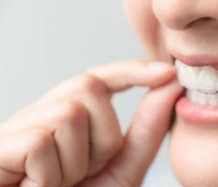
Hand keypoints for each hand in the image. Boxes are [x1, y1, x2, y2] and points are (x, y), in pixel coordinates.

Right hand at [0, 59, 182, 186]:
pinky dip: (50, 176)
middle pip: (88, 88)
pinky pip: (41, 143)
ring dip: (76, 162)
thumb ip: (146, 131)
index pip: (101, 78)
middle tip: (85, 172)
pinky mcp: (0, 145)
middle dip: (103, 137)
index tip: (168, 73)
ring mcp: (19, 127)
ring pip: (69, 114)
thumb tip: (170, 86)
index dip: (133, 71)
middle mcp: (44, 113)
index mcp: (70, 117)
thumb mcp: (122, 169)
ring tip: (59, 184)